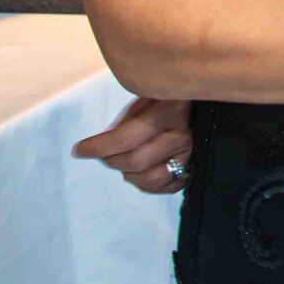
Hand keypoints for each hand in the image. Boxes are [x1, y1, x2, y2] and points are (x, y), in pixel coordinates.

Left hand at [72, 95, 192, 194]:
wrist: (204, 104)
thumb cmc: (170, 97)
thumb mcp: (147, 96)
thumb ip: (126, 119)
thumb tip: (102, 142)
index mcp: (169, 112)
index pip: (126, 138)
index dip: (99, 147)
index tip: (79, 150)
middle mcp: (182, 137)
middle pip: (135, 162)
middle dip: (111, 160)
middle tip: (102, 153)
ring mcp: (191, 156)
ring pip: (150, 179)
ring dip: (129, 174)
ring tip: (124, 161)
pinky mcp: (193, 169)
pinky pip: (164, 188)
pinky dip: (146, 184)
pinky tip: (140, 171)